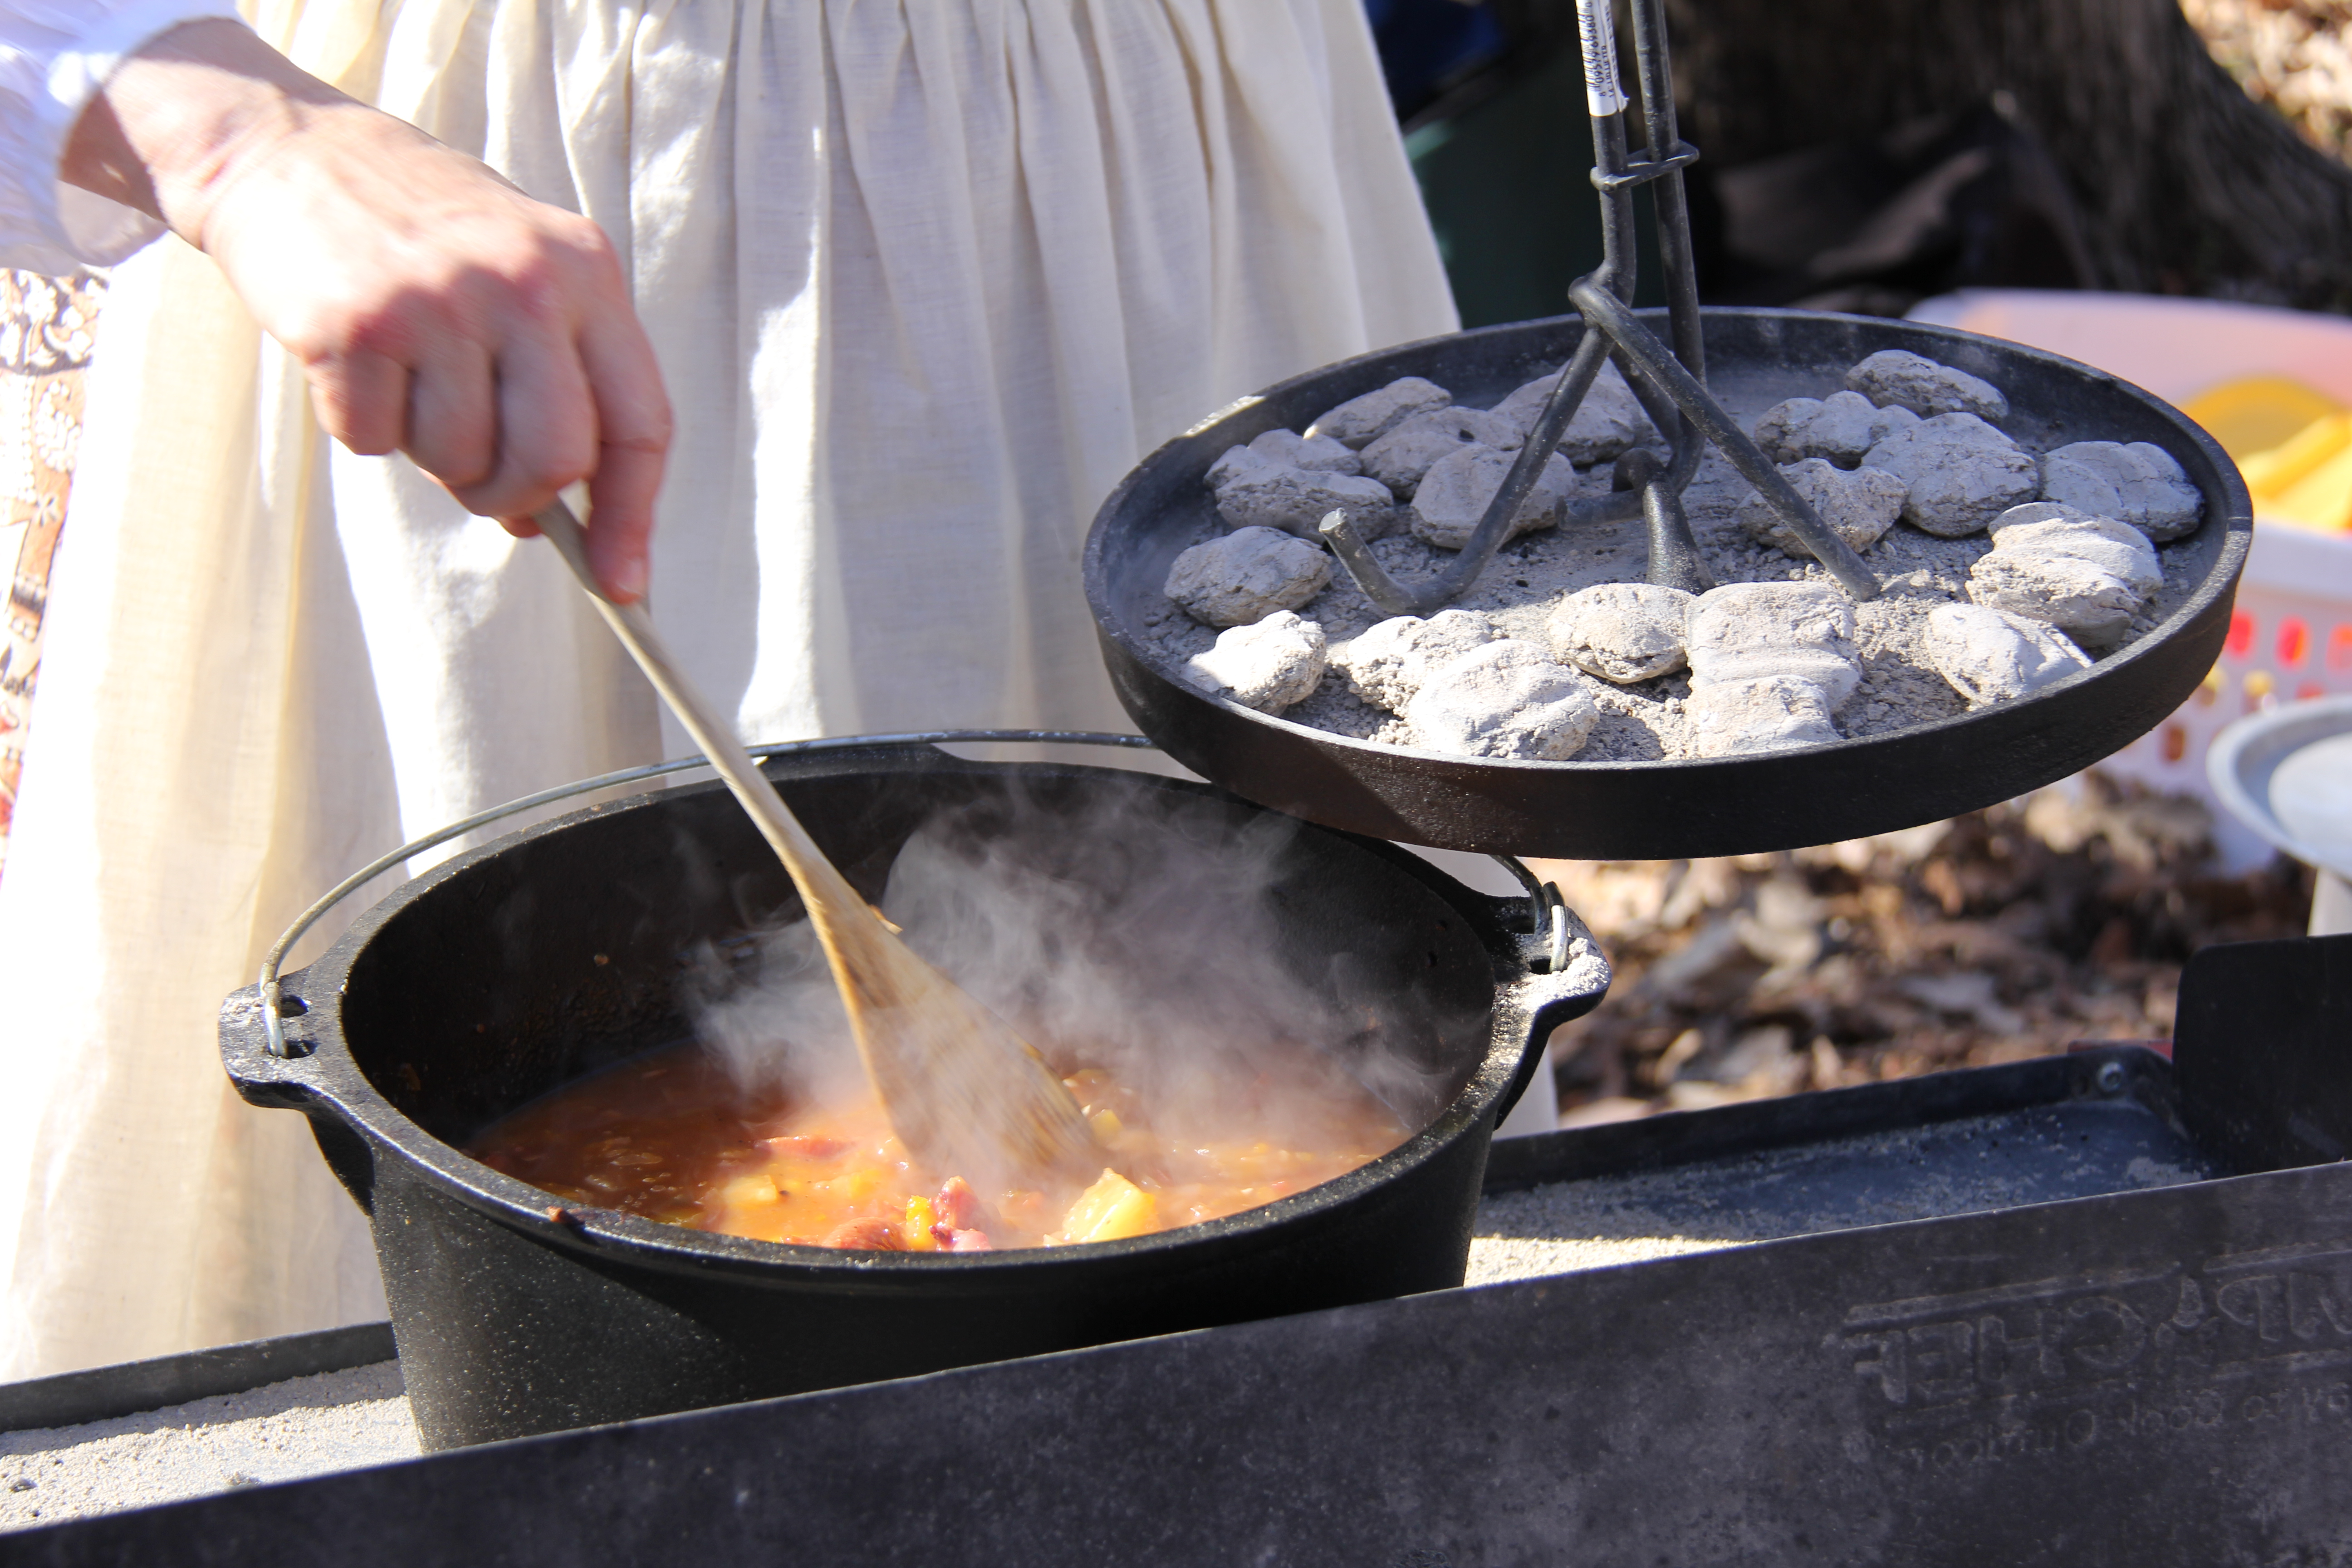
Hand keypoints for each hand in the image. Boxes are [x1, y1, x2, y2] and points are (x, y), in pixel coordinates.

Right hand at [61, 20, 667, 601]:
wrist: (290, 149)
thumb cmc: (421, 233)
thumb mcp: (520, 278)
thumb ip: (558, 387)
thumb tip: (565, 525)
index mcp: (585, 272)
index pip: (641, 422)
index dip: (634, 515)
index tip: (624, 585)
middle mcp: (524, 283)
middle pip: (558, 459)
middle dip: (518, 494)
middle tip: (482, 478)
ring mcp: (439, 302)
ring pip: (462, 460)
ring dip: (432, 453)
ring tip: (410, 382)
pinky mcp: (354, 324)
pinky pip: (374, 441)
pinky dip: (362, 425)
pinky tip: (357, 362)